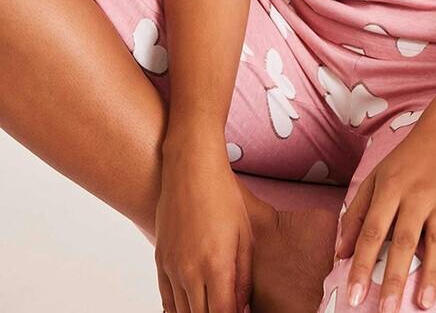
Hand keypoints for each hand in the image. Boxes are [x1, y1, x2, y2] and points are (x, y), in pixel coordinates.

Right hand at [155, 139, 253, 312]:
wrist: (191, 168)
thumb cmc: (223, 196)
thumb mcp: (245, 235)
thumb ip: (243, 277)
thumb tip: (241, 308)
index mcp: (216, 265)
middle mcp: (190, 271)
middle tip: (226, 309)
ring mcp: (171, 267)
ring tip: (211, 307)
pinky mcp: (159, 260)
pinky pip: (166, 299)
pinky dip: (178, 309)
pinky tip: (191, 307)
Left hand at [335, 120, 435, 310]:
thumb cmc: (409, 158)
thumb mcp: (377, 177)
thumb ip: (356, 213)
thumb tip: (340, 253)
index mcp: (390, 188)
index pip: (371, 230)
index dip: (361, 264)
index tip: (353, 296)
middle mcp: (416, 194)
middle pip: (403, 240)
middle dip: (394, 278)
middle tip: (386, 311)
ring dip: (430, 274)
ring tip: (424, 304)